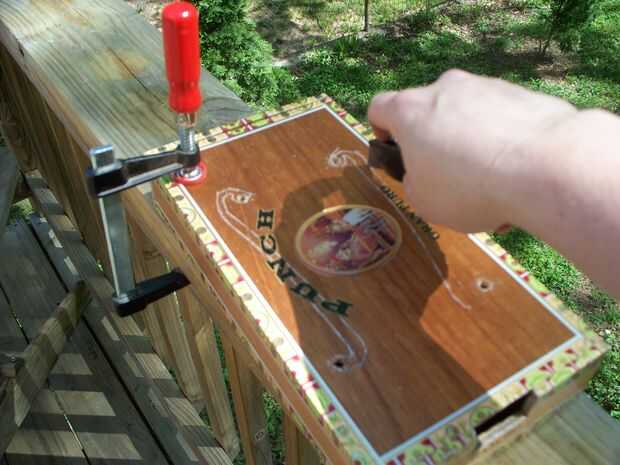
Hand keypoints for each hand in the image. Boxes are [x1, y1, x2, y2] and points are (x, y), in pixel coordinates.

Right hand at [368, 69, 576, 232]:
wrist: (543, 167)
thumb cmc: (469, 187)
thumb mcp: (422, 200)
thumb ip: (413, 180)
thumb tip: (424, 171)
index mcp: (410, 110)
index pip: (379, 108)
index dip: (382, 131)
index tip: (397, 153)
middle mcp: (445, 88)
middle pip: (428, 111)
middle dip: (434, 141)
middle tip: (448, 177)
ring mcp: (485, 86)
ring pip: (467, 115)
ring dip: (470, 144)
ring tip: (490, 185)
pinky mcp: (520, 93)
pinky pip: (500, 119)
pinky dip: (501, 142)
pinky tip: (515, 175)